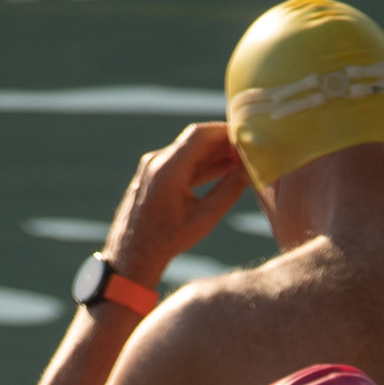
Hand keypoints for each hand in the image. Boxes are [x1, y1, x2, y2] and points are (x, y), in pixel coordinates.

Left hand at [106, 124, 248, 285]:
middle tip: (248, 148)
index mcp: (167, 170)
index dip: (225, 131)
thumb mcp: (204, 219)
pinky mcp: (152, 173)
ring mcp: (152, 166)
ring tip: (239, 159)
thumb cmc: (168, 241)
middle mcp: (156, 161)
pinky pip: (180, 161)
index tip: (247, 136)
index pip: (200, 135)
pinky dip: (201, 163)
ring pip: (188, 150)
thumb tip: (251, 171)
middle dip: (223, 142)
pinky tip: (221, 167)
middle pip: (195, 139)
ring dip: (213, 153)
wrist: (132, 253)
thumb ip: (229, 191)